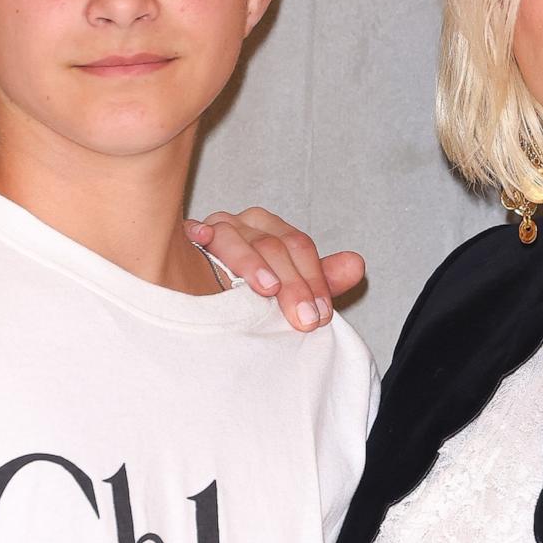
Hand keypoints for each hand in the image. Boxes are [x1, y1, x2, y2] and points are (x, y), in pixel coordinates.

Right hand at [184, 208, 364, 331]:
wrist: (201, 295)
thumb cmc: (250, 292)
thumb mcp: (290, 289)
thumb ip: (321, 279)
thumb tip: (357, 264)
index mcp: (271, 229)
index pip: (299, 246)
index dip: (314, 279)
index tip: (321, 315)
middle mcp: (244, 224)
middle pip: (272, 245)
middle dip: (293, 284)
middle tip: (304, 319)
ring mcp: (213, 230)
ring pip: (235, 237)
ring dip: (251, 262)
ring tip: (267, 288)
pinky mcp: (184, 240)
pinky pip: (190, 232)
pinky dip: (197, 233)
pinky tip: (201, 239)